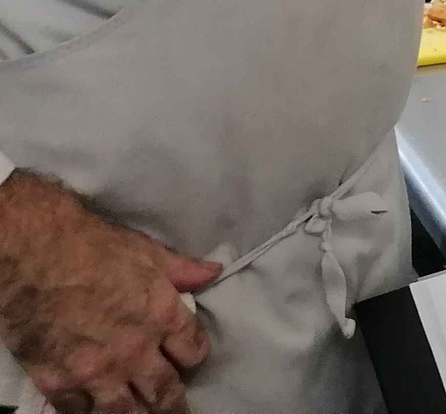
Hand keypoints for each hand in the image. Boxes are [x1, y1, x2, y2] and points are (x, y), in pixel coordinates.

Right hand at [0, 172, 218, 413]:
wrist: (34, 254)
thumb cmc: (92, 246)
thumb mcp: (147, 251)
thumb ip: (183, 269)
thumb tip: (214, 272)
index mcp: (162, 316)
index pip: (193, 352)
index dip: (193, 356)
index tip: (188, 359)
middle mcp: (134, 351)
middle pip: (165, 391)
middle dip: (173, 403)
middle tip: (175, 409)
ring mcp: (95, 372)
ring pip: (124, 412)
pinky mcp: (57, 382)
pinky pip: (78, 412)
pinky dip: (88, 413)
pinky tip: (93, 410)